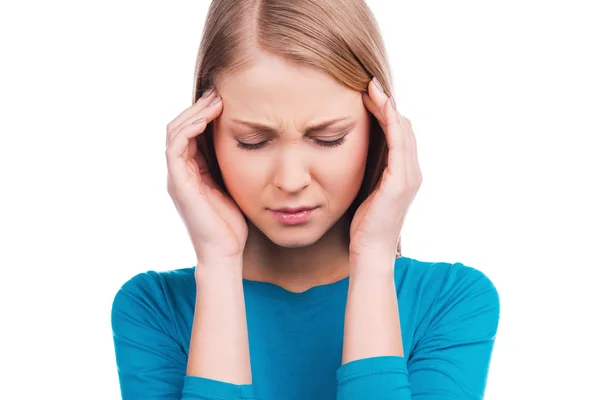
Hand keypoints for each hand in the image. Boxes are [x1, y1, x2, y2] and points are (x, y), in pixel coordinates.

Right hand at [166, 89, 247, 265]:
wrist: (226, 252)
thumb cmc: (233, 223)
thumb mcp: (234, 185)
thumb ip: (230, 166)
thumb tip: (248, 143)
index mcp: (192, 171)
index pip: (190, 133)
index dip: (203, 114)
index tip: (225, 99)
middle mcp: (180, 172)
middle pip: (179, 128)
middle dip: (198, 108)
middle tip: (219, 93)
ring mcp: (177, 178)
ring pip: (174, 133)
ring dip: (193, 113)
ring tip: (215, 100)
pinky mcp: (178, 184)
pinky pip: (176, 148)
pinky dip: (188, 129)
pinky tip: (206, 118)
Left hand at [349, 78, 421, 269]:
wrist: (370, 251)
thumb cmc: (364, 225)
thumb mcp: (367, 191)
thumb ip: (370, 171)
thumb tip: (357, 152)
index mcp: (404, 173)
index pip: (399, 133)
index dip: (386, 112)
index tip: (367, 94)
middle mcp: (412, 170)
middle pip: (404, 126)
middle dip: (387, 103)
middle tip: (367, 83)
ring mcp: (409, 175)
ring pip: (403, 128)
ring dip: (388, 105)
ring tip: (371, 87)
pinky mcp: (401, 180)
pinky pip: (399, 141)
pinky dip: (390, 119)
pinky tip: (378, 103)